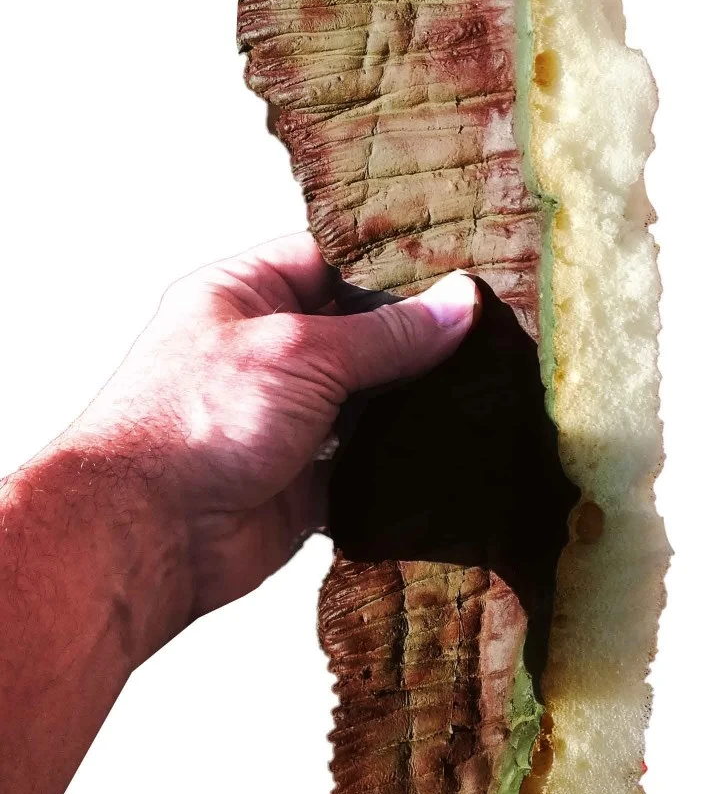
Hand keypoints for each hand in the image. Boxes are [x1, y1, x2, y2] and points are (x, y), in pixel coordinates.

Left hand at [66, 232, 478, 636]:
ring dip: (412, 397)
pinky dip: (401, 457)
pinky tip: (451, 442)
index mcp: (244, 296)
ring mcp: (285, 417)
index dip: (392, 262)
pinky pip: (366, 460)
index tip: (459, 265)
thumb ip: (386, 334)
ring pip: (367, 397)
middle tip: (487, 326)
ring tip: (487, 379)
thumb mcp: (301, 352)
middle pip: (357, 331)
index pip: (329, 259)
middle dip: (415, 335)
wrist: (150, 534)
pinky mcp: (304, 479)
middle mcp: (265, 352)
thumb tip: (458, 304)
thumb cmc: (192, 423)